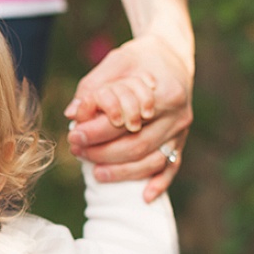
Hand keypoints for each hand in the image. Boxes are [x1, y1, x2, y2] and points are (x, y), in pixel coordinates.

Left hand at [65, 33, 192, 201]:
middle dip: (103, 153)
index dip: (97, 132)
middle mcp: (178, 115)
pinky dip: (159, 183)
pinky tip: (144, 197)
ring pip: (152, 160)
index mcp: (165, 93)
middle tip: (77, 152)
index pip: (126, 121)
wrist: (170, 57)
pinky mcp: (181, 141)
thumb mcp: (116, 63)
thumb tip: (71, 114)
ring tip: (96, 173)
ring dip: (122, 172)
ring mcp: (181, 131)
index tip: (74, 135)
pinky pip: (171, 167)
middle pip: (137, 145)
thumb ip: (93, 87)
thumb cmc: (139, 60)